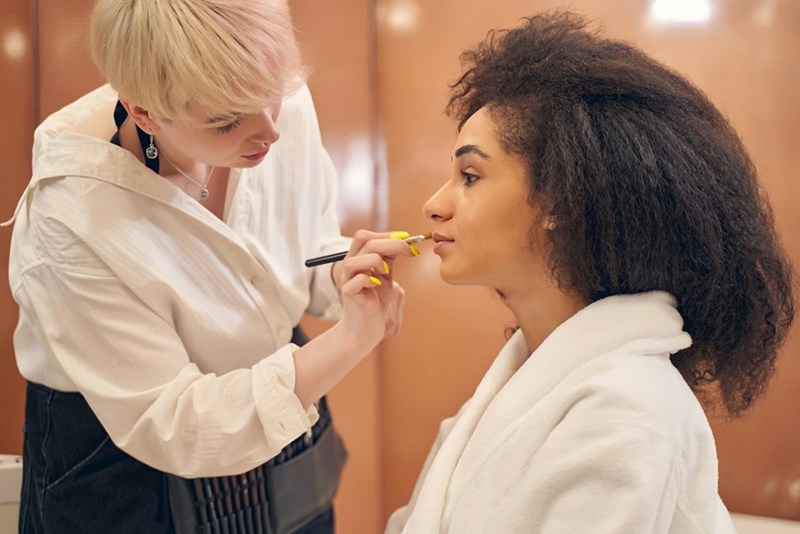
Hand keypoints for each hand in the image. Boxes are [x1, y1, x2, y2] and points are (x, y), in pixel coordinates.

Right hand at [333, 230, 416, 349]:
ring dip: (375, 260)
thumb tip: (402, 240)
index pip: (365, 235)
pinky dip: (370, 279)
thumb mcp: (385, 276)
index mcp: (358, 259)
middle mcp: (350, 266)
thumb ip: (389, 258)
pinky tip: (378, 285)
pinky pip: (357, 280)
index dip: (388, 234)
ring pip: (355, 259)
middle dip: (391, 243)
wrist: (366, 330)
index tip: (408, 241)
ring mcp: (347, 280)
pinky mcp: (349, 295)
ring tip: (386, 272)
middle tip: (410, 252)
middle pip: (363, 240)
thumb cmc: (376, 303)